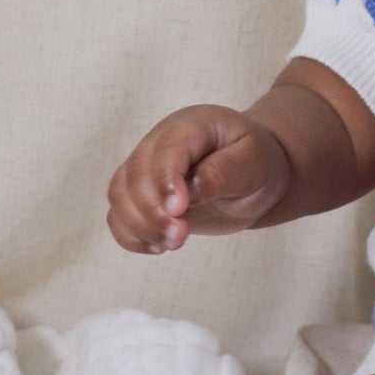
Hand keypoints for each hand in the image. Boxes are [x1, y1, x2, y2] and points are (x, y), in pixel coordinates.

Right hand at [107, 105, 291, 253]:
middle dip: (152, 211)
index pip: (167, 150)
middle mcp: (161, 142)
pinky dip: (130, 235)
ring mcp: (147, 168)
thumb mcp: (253, 163)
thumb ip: (223, 173)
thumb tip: (189, 192)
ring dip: (140, 225)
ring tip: (173, 243)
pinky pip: (118, 214)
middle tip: (180, 236)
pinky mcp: (142, 194)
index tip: (179, 210)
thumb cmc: (256, 162)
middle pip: (135, 175)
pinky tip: (157, 247)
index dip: (166, 181)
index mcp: (192, 126)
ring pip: (119, 194)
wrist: (253, 173)